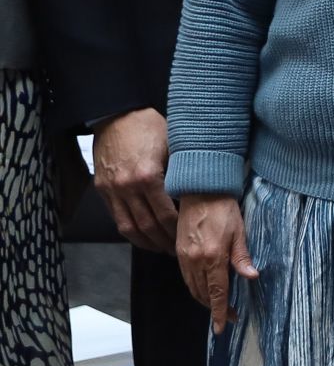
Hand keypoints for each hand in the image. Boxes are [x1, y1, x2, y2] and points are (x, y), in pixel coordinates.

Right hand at [92, 108, 177, 252]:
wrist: (117, 115)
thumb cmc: (150, 127)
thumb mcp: (173, 146)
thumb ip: (181, 173)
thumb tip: (199, 195)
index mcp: (148, 176)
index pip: (165, 214)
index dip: (177, 230)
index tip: (188, 237)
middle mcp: (127, 187)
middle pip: (147, 226)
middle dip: (163, 242)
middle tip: (178, 250)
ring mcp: (112, 190)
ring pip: (128, 227)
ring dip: (146, 242)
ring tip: (162, 248)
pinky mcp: (102, 189)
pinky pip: (116, 218)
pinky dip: (130, 231)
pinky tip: (143, 236)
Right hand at [176, 193, 257, 333]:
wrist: (201, 191)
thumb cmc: (224, 209)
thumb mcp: (239, 231)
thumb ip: (242, 257)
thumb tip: (252, 277)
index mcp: (212, 257)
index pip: (216, 293)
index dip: (221, 312)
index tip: (223, 327)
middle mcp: (195, 261)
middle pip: (203, 294)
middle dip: (215, 308)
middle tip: (230, 315)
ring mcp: (184, 257)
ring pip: (193, 288)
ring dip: (204, 299)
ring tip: (219, 305)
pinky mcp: (179, 251)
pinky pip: (186, 277)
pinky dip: (195, 287)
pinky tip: (204, 288)